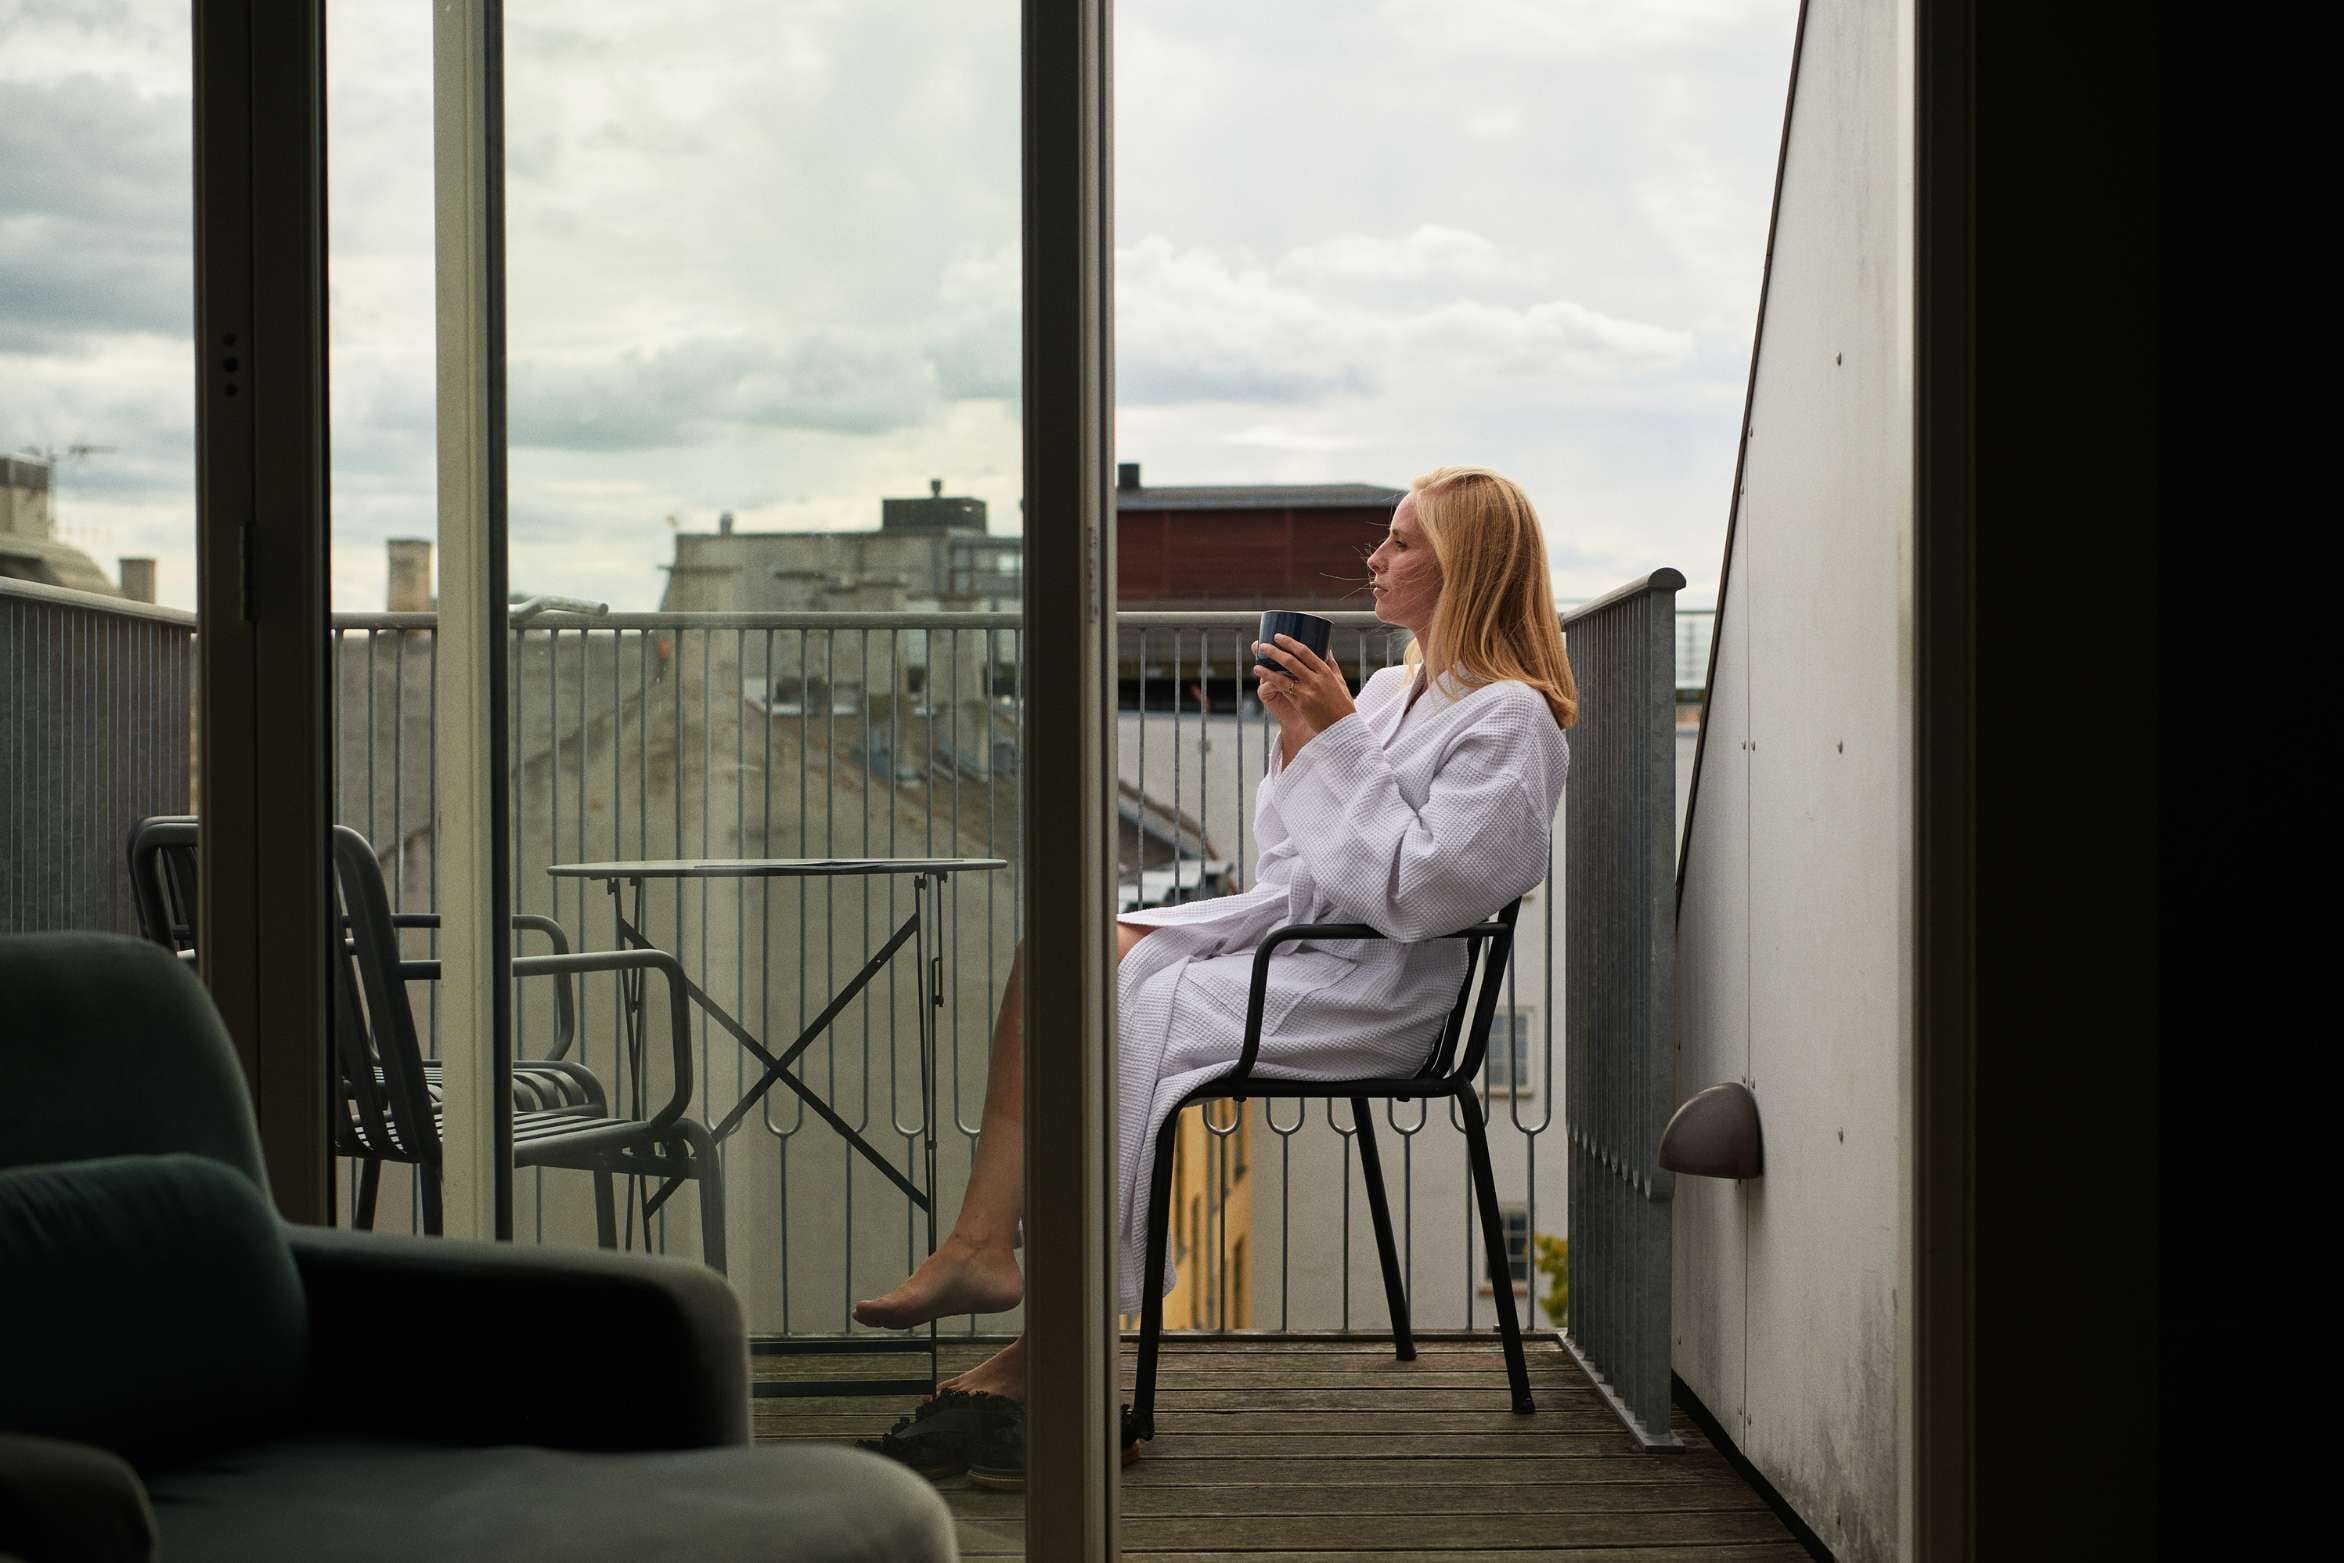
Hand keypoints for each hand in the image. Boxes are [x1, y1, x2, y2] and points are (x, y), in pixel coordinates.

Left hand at [1252, 634, 1355, 750]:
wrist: (1342, 727)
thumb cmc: (1341, 703)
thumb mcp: (1339, 680)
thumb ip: (1331, 664)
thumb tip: (1326, 647)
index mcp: (1325, 671)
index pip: (1305, 652)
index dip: (1289, 642)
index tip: (1278, 636)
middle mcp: (1316, 680)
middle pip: (1290, 662)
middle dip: (1274, 652)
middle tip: (1262, 646)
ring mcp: (1307, 693)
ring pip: (1282, 678)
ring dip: (1267, 670)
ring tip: (1256, 665)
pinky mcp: (1301, 704)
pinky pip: (1284, 691)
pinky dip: (1273, 683)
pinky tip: (1264, 679)